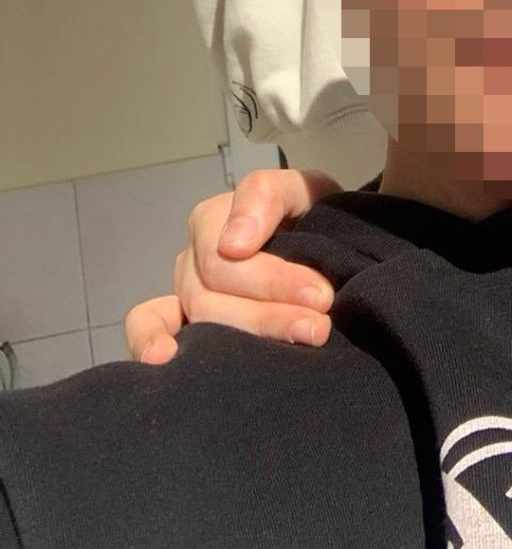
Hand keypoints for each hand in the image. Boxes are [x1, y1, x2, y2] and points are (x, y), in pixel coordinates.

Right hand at [123, 167, 341, 363]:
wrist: (327, 247)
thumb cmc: (312, 215)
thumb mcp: (302, 189)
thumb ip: (267, 194)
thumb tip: (234, 243)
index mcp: (215, 219)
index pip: (228, 257)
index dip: (274, 280)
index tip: (321, 296)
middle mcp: (193, 257)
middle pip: (213, 294)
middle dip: (269, 313)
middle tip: (318, 326)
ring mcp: (184, 292)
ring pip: (198, 318)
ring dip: (247, 336)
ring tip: (299, 342)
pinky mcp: (181, 322)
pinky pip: (148, 325)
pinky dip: (147, 339)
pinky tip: (164, 359)